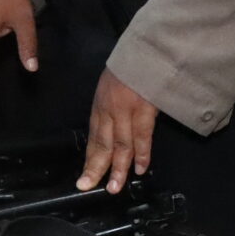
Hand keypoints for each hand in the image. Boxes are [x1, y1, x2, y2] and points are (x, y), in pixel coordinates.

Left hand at [78, 68, 157, 192]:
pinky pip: (141, 136)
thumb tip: (113, 128)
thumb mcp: (114, 83)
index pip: (94, 137)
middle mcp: (109, 109)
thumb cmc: (135, 64)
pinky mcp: (144, 107)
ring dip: (118, 168)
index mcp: (101, 103)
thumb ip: (112, 105)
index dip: (90, 159)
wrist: (150, 47)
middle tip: (88, 187)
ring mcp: (126, 109)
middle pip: (101, 144)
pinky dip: (141, 154)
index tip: (84, 178)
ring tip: (115, 188)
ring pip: (120, 145)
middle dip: (95, 168)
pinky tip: (139, 169)